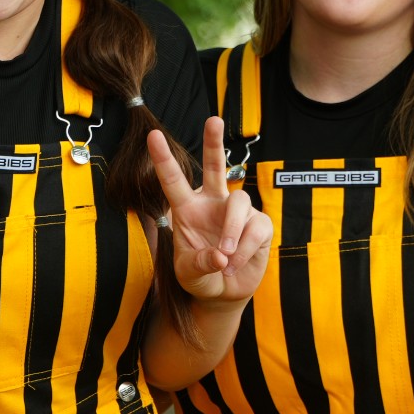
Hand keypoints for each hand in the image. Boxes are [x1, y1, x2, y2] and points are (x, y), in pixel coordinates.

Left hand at [147, 116, 271, 307]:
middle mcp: (213, 204)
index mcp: (187, 209)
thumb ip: (200, 264)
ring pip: (239, 202)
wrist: (223, 294)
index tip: (152, 136)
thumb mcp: (188, 274)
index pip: (173, 181)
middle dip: (213, 142)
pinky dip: (245, 250)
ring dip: (232, 230)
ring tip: (225, 257)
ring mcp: (237, 213)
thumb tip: (221, 254)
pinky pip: (256, 228)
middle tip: (213, 119)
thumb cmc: (200, 277)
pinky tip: (235, 263)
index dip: (163, 159)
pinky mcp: (260, 225)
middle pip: (215, 166)